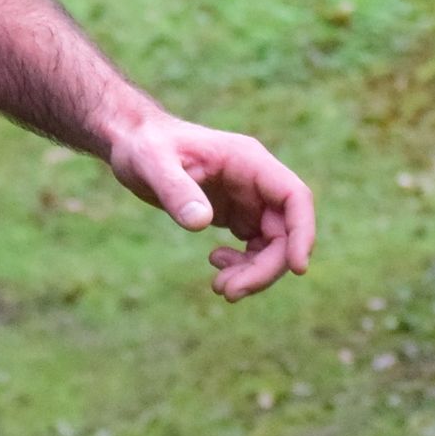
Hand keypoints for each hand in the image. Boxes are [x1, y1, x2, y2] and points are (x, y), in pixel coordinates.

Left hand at [99, 112, 316, 300]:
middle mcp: (256, 180)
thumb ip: (175, 190)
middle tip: (229, 291)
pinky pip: (255, 247)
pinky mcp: (236, 213)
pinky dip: (243, 264)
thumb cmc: (142, 145)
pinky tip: (216, 264)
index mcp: (248, 160)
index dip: (303, 232)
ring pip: (273, 244)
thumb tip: (200, 222)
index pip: (294, 196)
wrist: (131, 143)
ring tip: (221, 288)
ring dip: (255, 272)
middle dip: (266, 267)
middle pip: (285, 231)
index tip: (297, 268)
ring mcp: (248, 198)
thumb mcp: (151, 164)